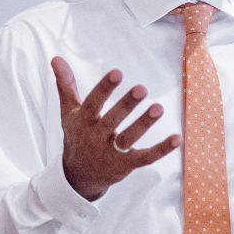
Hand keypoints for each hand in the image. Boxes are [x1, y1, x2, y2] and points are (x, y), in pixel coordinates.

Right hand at [52, 57, 176, 202]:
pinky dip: (162, 149)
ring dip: (143, 124)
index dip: (104, 88)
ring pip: (128, 138)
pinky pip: (145, 157)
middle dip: (126, 105)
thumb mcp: (69, 112)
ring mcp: (111, 153)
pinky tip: (177, 138)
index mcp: (83, 122)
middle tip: (141, 89)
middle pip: (112, 121)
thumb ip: (66, 85)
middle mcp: (95, 138)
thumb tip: (56, 58)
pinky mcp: (126, 165)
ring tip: (158, 108)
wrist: (79, 175)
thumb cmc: (77, 136)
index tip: (117, 73)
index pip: (93, 104)